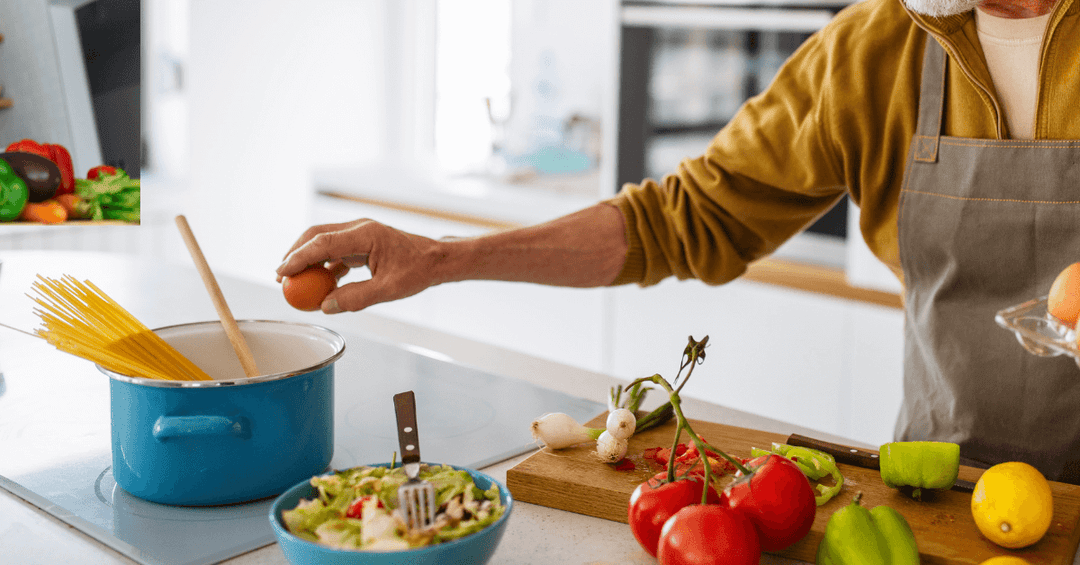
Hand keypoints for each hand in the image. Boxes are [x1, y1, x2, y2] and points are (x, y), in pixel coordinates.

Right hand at [276, 219, 446, 312]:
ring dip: (308, 260)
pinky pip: (335, 251)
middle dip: (295, 254)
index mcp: (365, 234)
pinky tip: (320, 284)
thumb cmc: (418, 271)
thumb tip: (326, 306)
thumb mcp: (389, 289)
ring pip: (324, 242)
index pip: (323, 242)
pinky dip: (324, 266)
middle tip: (281, 277)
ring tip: (294, 282)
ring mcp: (359, 234)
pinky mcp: (361, 243)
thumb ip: (357, 298)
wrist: (436, 260)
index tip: (282, 274)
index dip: (299, 258)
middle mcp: (359, 229)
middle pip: (317, 236)